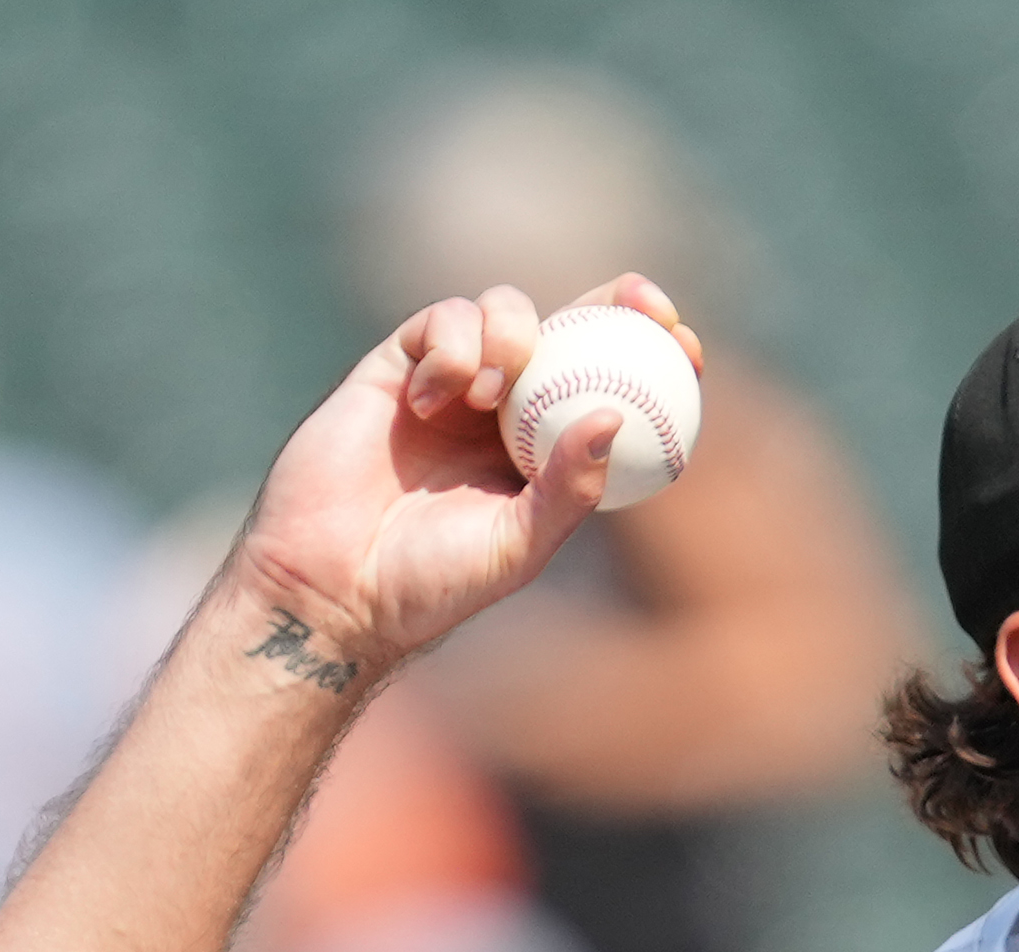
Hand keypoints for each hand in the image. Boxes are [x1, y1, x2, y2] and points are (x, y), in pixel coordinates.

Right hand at [223, 274, 708, 675]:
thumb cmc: (431, 582)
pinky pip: (440, 321)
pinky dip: (451, 345)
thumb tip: (612, 417)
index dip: (653, 353)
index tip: (684, 343)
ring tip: (493, 392)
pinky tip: (437, 395)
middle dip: (613, 301)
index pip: (614, 386)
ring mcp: (453, 383)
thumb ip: (568, 488)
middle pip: (572, 328)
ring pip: (505, 311)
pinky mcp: (397, 366)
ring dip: (514, 332)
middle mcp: (508, 409)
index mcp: (549, 451)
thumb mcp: (519, 545)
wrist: (334, 583)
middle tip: (639, 302)